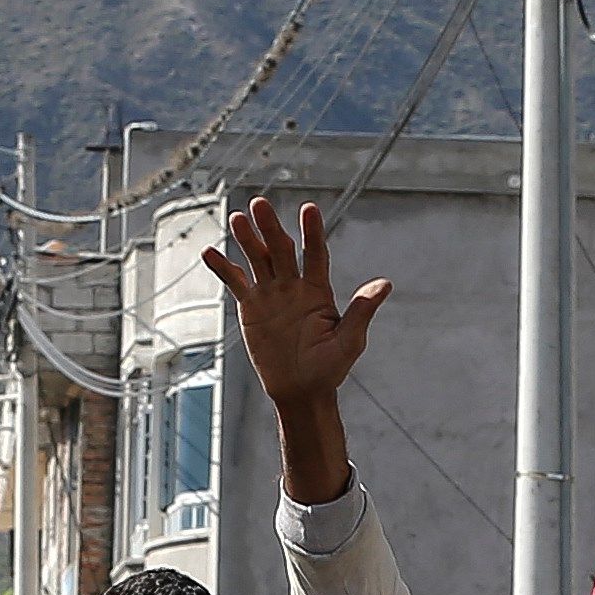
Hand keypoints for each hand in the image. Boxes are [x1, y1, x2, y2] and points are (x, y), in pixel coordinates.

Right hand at [198, 198, 387, 411]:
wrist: (301, 390)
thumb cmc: (330, 368)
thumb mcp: (349, 341)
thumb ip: (361, 311)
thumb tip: (385, 284)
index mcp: (319, 290)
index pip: (315, 254)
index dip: (312, 232)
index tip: (309, 209)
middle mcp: (294, 285)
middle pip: (281, 250)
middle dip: (271, 228)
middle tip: (260, 204)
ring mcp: (271, 293)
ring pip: (257, 259)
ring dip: (247, 239)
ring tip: (237, 218)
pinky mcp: (251, 307)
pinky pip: (235, 282)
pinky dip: (222, 268)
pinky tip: (209, 252)